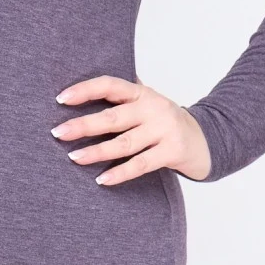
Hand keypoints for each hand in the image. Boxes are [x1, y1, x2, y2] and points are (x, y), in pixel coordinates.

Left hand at [52, 76, 211, 183]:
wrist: (206, 139)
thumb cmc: (165, 122)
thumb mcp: (147, 103)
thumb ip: (122, 97)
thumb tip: (80, 91)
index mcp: (142, 93)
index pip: (110, 85)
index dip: (85, 90)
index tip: (61, 99)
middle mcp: (153, 108)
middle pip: (113, 117)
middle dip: (83, 125)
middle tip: (58, 133)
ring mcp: (164, 130)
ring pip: (124, 143)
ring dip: (97, 152)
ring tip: (74, 158)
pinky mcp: (172, 152)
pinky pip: (141, 164)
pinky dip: (120, 173)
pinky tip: (101, 179)